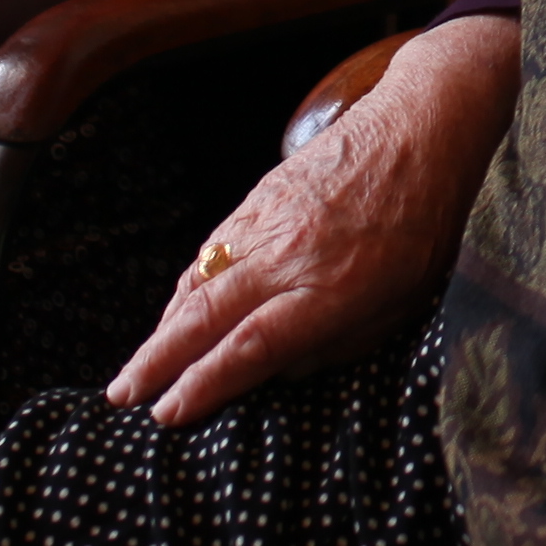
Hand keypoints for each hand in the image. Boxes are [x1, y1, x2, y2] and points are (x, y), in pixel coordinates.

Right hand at [116, 17, 524, 427]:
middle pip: (206, 316)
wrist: (422, 129)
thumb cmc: (425, 226)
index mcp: (332, 289)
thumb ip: (336, 344)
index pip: (251, 346)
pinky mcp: (258, 196)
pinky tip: (172, 312)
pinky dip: (184, 286)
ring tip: (136, 367)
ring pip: (198, 281)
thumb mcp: (402, 304)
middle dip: (157, 362)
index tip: (166, 415)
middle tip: (121, 398)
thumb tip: (274, 373)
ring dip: (161, 328)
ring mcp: (267, 222)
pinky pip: (209, 251)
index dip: (204, 384)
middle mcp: (290, 256)